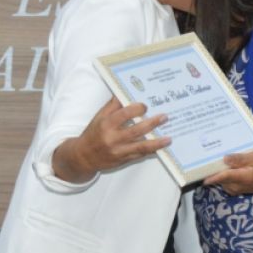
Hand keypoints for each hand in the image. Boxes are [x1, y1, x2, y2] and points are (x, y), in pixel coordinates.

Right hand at [53, 98, 169, 181]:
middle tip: (165, 117)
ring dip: (157, 142)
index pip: (124, 114)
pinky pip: (140, 155)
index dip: (137, 109)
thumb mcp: (99, 117)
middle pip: (136, 130)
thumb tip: (125, 92)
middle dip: (152, 123)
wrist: (83, 157)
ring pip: (141, 146)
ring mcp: (119, 151)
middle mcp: (112, 138)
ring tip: (169, 138)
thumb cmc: (93, 133)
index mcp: (106, 124)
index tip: (146, 106)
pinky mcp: (123, 160)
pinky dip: (151, 151)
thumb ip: (113, 105)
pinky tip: (161, 146)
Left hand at [203, 152, 252, 195]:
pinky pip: (224, 180)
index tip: (197, 169)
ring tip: (212, 156)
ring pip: (220, 179)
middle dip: (211, 168)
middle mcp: (234, 186)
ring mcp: (234, 189)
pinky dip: (222, 173)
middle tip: (205, 154)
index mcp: (241, 178)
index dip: (209, 174)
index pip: (221, 176)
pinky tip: (223, 163)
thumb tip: (225, 159)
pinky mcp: (234, 189)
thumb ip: (241, 159)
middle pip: (218, 177)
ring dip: (217, 170)